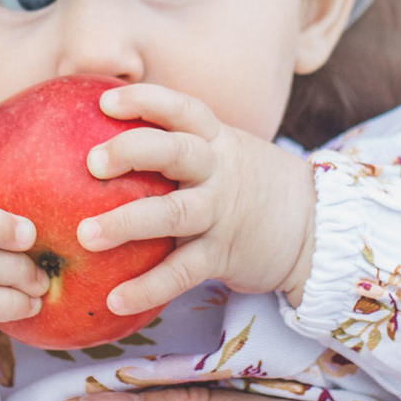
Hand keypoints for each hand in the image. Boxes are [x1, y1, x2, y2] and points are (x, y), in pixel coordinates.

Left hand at [81, 84, 315, 321]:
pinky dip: (148, 286)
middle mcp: (219, 172)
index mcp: (216, 141)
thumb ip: (180, 145)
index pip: (182, 110)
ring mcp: (221, 214)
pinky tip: (114, 300)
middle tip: (92, 163)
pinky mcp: (223, 255)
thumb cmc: (248, 186)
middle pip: (177, 152)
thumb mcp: (224, 152)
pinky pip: (182, 272)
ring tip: (86, 235)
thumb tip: (104, 133)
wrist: (313, 228)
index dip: (145, 101)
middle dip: (133, 152)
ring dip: (128, 223)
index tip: (105, 103)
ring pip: (174, 214)